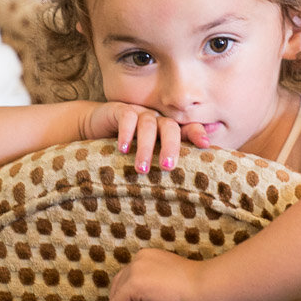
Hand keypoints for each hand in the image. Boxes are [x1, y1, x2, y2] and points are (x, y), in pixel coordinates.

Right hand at [80, 102, 210, 172]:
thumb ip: (160, 165)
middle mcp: (157, 120)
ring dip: (146, 147)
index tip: (205, 144)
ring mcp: (140, 113)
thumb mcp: (144, 158)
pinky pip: (127, 118)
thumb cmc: (125, 149)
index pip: (186, 129)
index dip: (197, 134)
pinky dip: (126, 133)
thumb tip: (180, 190)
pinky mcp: (121, 110)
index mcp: (168, 130)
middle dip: (171, 147)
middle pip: (170, 128)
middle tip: (168, 167)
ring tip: (141, 168)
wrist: (95, 128)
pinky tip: (123, 149)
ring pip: (148, 125)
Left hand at [109, 248, 205, 300]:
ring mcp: (134, 270)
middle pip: (117, 284)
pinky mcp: (133, 284)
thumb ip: (147, 291)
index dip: (125, 295)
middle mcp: (138, 259)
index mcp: (147, 256)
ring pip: (118, 295)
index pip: (127, 276)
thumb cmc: (192, 290)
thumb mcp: (165, 285)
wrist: (204, 287)